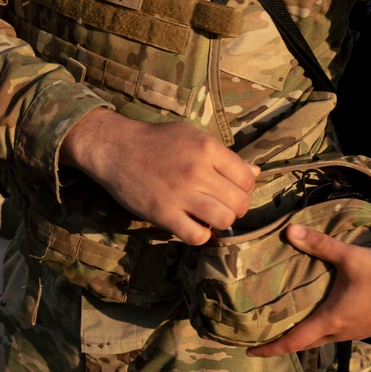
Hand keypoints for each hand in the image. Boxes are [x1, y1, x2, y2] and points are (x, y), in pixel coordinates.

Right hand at [61, 111, 257, 244]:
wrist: (116, 148)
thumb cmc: (156, 141)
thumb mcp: (193, 136)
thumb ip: (224, 155)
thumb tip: (254, 172)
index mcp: (208, 149)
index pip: (246, 178)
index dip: (245, 188)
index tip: (233, 190)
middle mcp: (197, 171)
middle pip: (239, 202)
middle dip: (237, 208)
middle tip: (224, 206)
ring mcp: (180, 194)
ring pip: (224, 220)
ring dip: (222, 223)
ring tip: (211, 217)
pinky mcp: (163, 214)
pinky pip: (197, 236)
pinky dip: (201, 236)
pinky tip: (194, 226)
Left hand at [248, 223, 370, 356]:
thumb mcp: (349, 256)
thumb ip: (318, 244)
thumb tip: (289, 231)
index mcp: (331, 320)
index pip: (293, 342)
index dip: (270, 348)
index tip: (250, 351)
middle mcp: (341, 332)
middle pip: (306, 344)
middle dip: (284, 344)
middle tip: (265, 339)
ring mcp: (356, 333)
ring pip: (323, 340)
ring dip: (305, 337)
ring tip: (289, 327)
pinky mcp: (368, 329)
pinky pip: (339, 335)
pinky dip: (324, 331)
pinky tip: (323, 317)